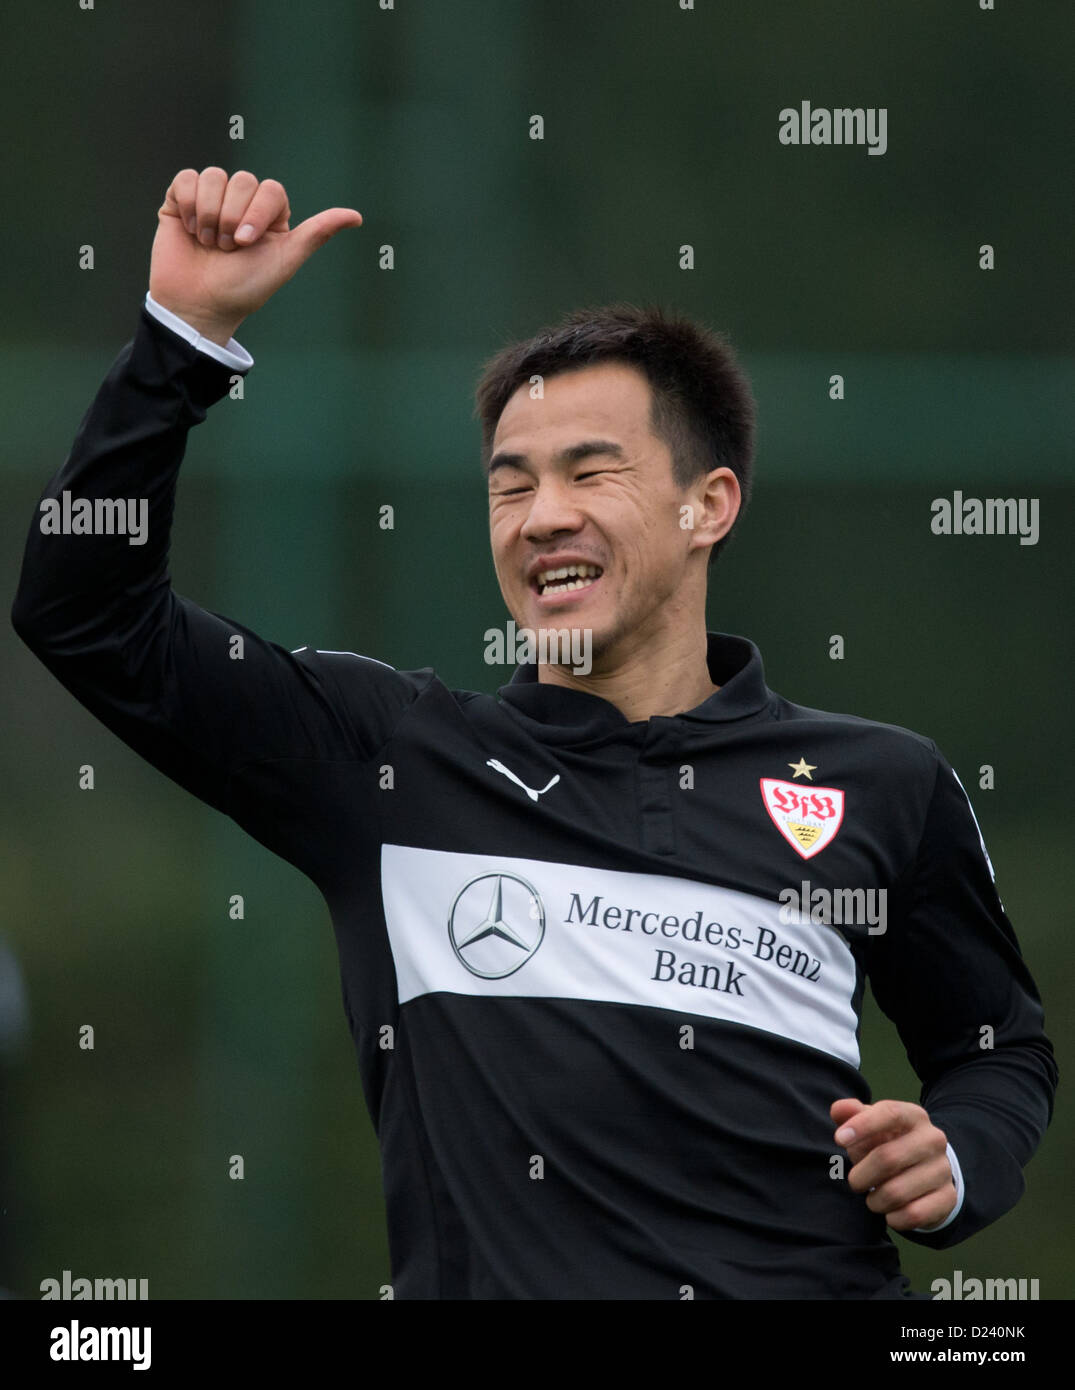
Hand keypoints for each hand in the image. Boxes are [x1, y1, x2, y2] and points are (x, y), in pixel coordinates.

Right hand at [149, 167, 361, 342]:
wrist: (198, 305)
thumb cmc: (244, 288)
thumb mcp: (285, 261)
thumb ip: (317, 235)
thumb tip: (357, 217)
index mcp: (269, 215)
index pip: (270, 189)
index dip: (257, 212)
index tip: (246, 243)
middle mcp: (241, 203)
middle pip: (242, 180)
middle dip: (232, 218)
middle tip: (228, 249)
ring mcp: (211, 200)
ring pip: (214, 177)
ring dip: (209, 215)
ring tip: (209, 243)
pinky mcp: (181, 201)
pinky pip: (187, 179)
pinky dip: (188, 205)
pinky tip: (191, 230)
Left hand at [831, 1097, 955, 1231]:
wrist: (926, 1171)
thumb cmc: (887, 1143)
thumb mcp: (871, 1125)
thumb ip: (850, 1114)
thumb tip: (838, 1110)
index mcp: (913, 1116)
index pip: (890, 1114)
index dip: (862, 1126)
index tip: (839, 1140)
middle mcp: (933, 1139)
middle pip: (888, 1158)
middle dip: (861, 1175)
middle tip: (855, 1182)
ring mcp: (943, 1169)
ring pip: (897, 1192)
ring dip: (875, 1200)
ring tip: (873, 1198)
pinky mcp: (948, 1198)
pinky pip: (913, 1214)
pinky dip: (893, 1218)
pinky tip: (889, 1213)